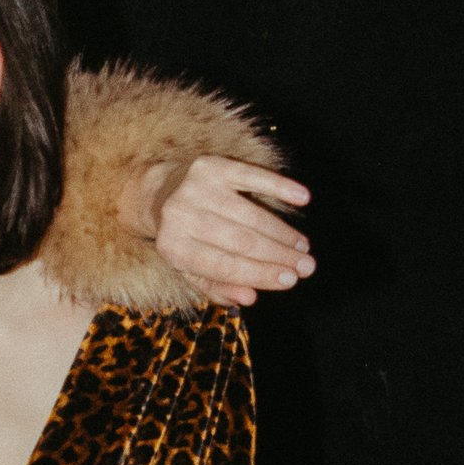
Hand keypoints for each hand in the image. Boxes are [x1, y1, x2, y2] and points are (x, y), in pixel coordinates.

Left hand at [151, 154, 314, 308]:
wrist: (157, 193)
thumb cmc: (182, 238)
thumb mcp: (191, 269)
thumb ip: (217, 288)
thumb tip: (249, 298)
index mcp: (173, 247)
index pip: (224, 265)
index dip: (261, 273)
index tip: (291, 280)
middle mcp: (180, 215)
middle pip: (241, 240)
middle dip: (279, 256)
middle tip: (307, 266)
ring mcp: (195, 188)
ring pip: (250, 214)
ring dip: (282, 232)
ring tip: (303, 247)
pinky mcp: (210, 166)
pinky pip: (252, 176)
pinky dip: (279, 186)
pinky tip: (303, 198)